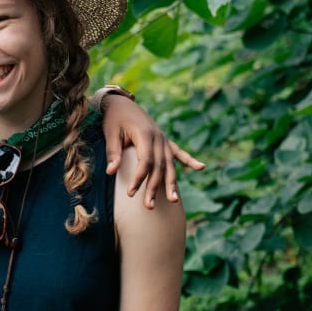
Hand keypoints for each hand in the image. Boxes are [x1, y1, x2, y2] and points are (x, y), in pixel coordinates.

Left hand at [99, 91, 204, 208]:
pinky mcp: (165, 140)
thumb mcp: (110, 133)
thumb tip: (110, 172)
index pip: (145, 162)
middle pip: (159, 167)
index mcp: (145, 135)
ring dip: (171, 183)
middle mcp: (158, 138)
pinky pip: (179, 152)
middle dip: (154, 188)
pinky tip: (201, 167)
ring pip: (170, 164)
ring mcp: (163, 139)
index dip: (139, 178)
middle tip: (148, 207)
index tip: (130, 193)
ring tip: (173, 201)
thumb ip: (113, 152)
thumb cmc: (114, 119)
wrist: (122, 103)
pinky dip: (190, 160)